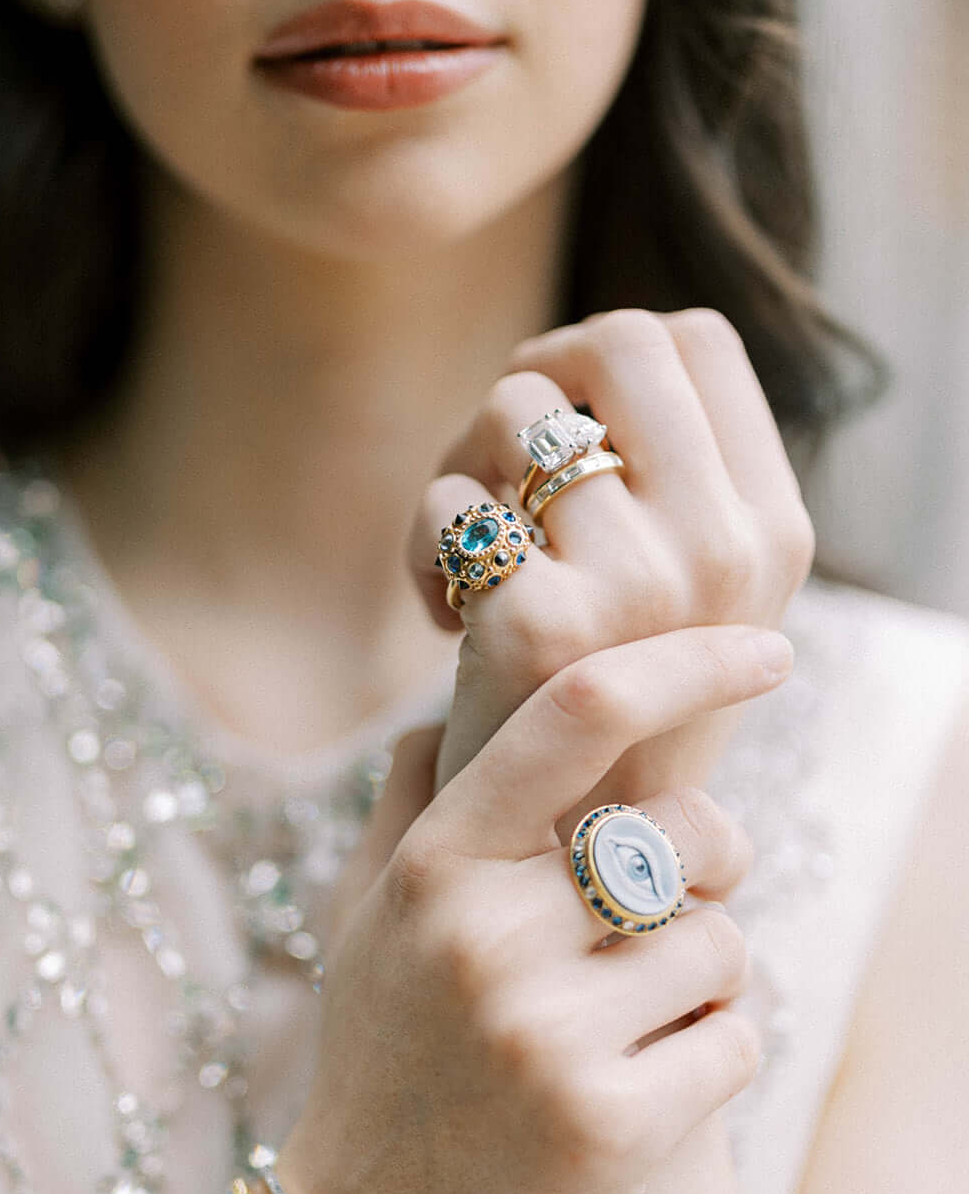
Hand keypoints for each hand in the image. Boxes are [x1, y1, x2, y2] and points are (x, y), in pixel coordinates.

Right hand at [272, 622, 791, 1193]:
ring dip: (698, 987)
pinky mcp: (611, 1129)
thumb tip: (454, 704)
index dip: (691, 662)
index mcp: (436, 866)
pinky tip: (635, 1095)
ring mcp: (548, 1034)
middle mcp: (488, 935)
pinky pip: (735, 1044)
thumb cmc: (376, 1064)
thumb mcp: (364, 919)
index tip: (765, 652)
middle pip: (693, 836)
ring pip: (724, 948)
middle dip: (712, 868)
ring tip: (620, 1032)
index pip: (581, 711)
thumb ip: (412, 801)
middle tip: (664, 917)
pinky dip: (710, 1064)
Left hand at [409, 308, 814, 801]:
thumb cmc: (609, 708)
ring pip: (515, 407)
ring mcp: (637, 587)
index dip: (606, 354)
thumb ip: (674, 481)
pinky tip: (445, 614)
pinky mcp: (537, 625)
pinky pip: (447, 499)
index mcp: (770, 531)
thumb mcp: (687, 596)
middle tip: (501, 454)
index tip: (565, 412)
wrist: (568, 853)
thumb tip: (596, 355)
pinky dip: (423, 543)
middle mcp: (721, 551)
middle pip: (616, 340)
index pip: (699, 343)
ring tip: (475, 549)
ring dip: (468, 462)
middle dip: (536, 376)